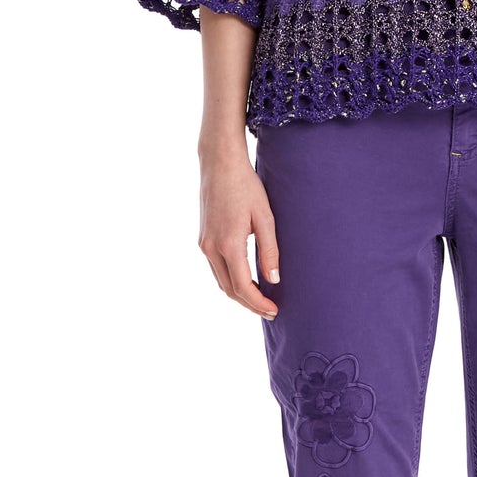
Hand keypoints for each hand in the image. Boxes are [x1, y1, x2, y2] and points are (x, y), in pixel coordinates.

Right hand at [198, 143, 280, 316]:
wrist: (219, 164)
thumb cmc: (246, 186)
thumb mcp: (265, 217)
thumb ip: (270, 250)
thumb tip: (273, 280)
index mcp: (228, 244)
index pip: (242, 286)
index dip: (258, 303)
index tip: (274, 310)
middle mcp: (210, 248)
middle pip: (229, 289)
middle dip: (249, 304)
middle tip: (271, 311)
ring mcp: (203, 244)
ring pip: (220, 281)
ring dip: (239, 294)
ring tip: (260, 300)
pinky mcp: (202, 239)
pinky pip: (216, 269)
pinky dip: (230, 280)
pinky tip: (245, 281)